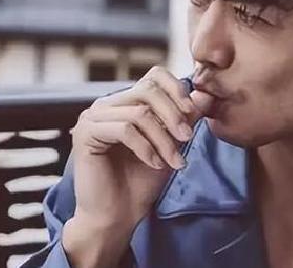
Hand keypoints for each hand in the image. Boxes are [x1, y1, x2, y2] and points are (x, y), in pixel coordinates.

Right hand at [67, 66, 213, 231]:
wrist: (117, 217)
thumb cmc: (142, 181)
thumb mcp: (171, 144)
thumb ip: (184, 118)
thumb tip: (205, 94)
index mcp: (126, 102)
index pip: (154, 76)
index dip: (176, 89)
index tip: (193, 112)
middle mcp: (107, 103)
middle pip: (148, 90)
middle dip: (173, 114)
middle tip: (188, 139)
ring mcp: (94, 116)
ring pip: (139, 112)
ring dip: (163, 139)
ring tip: (174, 160)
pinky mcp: (86, 133)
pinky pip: (124, 129)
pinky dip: (146, 147)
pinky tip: (154, 164)